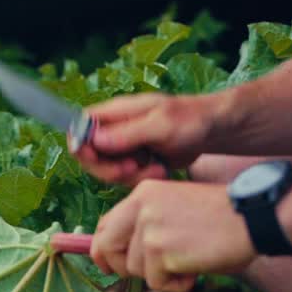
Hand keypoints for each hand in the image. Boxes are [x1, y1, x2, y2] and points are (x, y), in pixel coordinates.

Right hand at [74, 93, 223, 185]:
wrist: (212, 131)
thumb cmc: (190, 119)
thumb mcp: (160, 125)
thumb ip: (127, 133)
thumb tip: (94, 140)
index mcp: (115, 112)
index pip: (79, 125)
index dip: (80, 144)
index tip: (95, 157)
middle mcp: (114, 128)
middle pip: (89, 155)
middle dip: (109, 168)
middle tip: (132, 169)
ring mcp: (124, 146)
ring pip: (107, 170)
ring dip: (130, 176)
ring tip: (156, 169)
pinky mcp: (134, 161)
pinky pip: (125, 178)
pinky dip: (141, 179)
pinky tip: (160, 171)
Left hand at [90, 180, 255, 291]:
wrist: (253, 217)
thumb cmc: (221, 219)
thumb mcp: (175, 210)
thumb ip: (147, 225)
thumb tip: (118, 256)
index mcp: (143, 192)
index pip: (104, 224)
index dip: (102, 249)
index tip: (107, 265)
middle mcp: (141, 206)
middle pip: (106, 247)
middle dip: (121, 268)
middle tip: (149, 274)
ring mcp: (149, 228)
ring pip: (135, 270)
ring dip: (161, 275)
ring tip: (190, 261)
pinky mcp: (161, 250)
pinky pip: (157, 283)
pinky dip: (177, 285)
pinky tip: (196, 268)